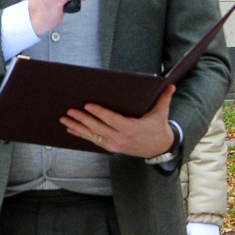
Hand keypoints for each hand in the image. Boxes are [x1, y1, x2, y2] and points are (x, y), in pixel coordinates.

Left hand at [62, 85, 178, 158]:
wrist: (159, 149)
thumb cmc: (158, 128)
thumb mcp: (161, 113)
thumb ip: (164, 98)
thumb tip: (170, 85)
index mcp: (131, 128)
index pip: (111, 119)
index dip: (99, 113)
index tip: (88, 105)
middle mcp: (120, 138)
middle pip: (98, 128)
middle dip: (82, 119)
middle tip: (70, 110)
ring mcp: (114, 144)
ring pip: (92, 135)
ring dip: (77, 127)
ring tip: (64, 119)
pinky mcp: (111, 148)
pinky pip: (93, 141)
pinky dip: (81, 135)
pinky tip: (71, 129)